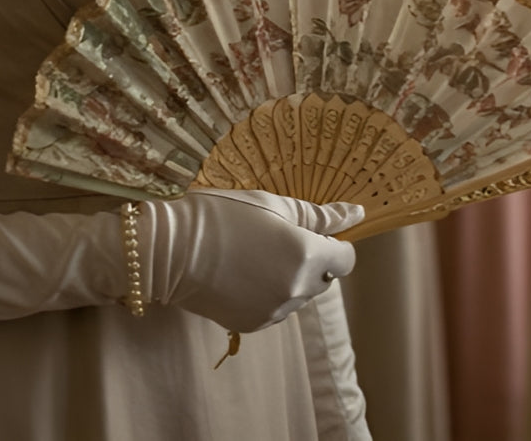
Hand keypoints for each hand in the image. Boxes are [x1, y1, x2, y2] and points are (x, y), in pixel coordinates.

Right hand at [142, 188, 361, 332]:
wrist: (173, 249)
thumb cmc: (223, 215)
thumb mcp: (273, 204)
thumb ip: (318, 214)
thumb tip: (357, 213)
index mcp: (306, 256)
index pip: (345, 260)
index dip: (333, 244)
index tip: (313, 232)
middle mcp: (297, 290)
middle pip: (323, 278)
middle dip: (311, 259)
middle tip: (277, 236)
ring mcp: (275, 312)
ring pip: (298, 295)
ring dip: (289, 277)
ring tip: (254, 253)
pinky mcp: (254, 325)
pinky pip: (275, 308)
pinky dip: (268, 292)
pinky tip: (242, 272)